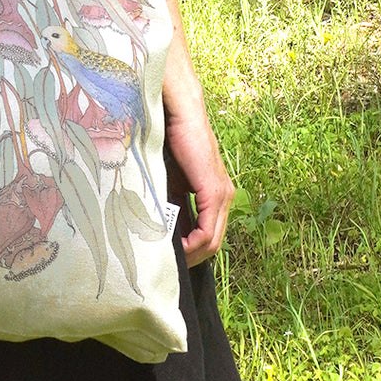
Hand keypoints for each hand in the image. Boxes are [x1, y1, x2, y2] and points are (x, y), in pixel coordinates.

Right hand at [164, 101, 234, 267]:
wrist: (179, 113)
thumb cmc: (170, 139)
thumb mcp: (168, 178)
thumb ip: (168, 200)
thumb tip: (156, 225)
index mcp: (213, 194)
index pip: (207, 234)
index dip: (189, 251)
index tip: (168, 258)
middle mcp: (224, 197)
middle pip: (212, 243)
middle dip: (191, 258)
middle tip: (168, 266)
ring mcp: (222, 194)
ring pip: (212, 241)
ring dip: (191, 255)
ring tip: (169, 261)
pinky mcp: (214, 190)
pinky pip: (207, 230)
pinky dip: (193, 244)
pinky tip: (176, 248)